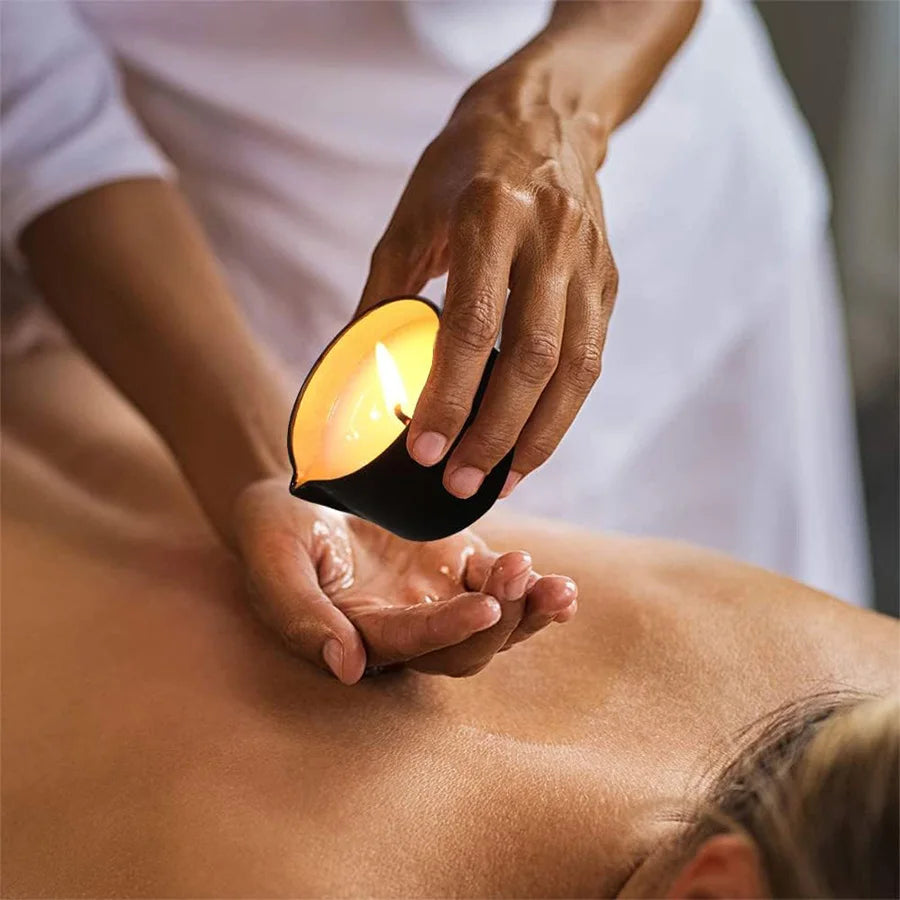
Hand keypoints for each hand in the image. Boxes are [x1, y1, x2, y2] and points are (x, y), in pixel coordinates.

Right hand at [233, 478, 577, 682]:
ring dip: (528, 614)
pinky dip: (533, 592)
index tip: (483, 606)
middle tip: (518, 571)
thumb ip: (301, 613)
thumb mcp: (275, 560)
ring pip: (492, 628)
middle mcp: (404, 628)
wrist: (304, 491)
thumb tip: (346, 669)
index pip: (410, 644)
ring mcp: (436, 599)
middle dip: (499, 622)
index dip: (447, 630)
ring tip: (558, 588)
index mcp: (359, 634)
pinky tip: (560, 588)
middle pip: (463, 650)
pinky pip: (502, 587)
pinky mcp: (457, 568)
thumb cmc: (277, 528)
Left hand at [357, 75, 617, 499]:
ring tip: (501, 480)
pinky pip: (592, 359)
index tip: (423, 449)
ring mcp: (589, 261)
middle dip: (495, 433)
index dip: (449, 396)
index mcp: (491, 214)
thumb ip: (383, 295)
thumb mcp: (409, 219)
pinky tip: (533, 443)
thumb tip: (359, 375)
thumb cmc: (461, 170)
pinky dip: (562, 411)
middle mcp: (551, 237)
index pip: (473, 326)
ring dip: (538, 437)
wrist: (542, 118)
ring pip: (575, 369)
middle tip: (459, 482)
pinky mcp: (609, 280)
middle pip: (532, 359)